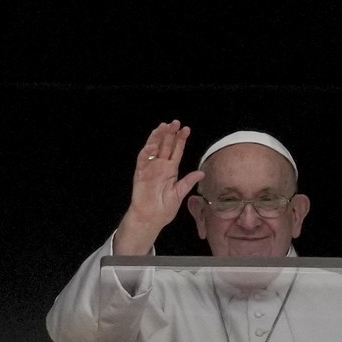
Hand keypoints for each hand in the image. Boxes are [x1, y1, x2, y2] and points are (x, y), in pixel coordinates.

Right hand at [112, 120, 203, 255]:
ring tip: (163, 127)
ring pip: (154, 148)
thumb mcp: (179, 194)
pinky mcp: (140, 173)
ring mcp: (150, 168)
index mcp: (171, 170)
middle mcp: (160, 166)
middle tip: (175, 122)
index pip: (177, 151)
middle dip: (170, 133)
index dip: (181, 140)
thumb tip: (201, 172)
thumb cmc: (164, 208)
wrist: (151, 219)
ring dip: (158, 137)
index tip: (186, 129)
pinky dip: (147, 152)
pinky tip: (153, 145)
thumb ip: (188, 182)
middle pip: (165, 146)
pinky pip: (143, 160)